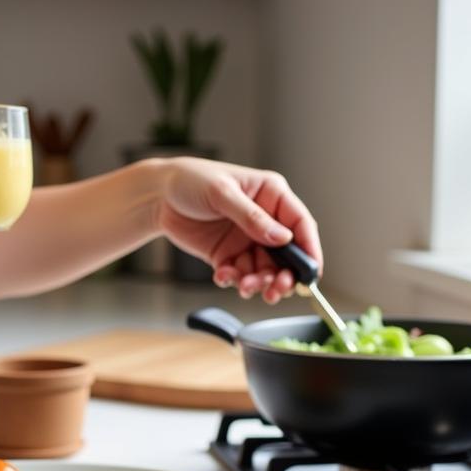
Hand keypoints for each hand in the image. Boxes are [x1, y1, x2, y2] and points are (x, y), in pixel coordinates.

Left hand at [156, 158, 321, 303]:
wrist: (158, 195)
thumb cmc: (191, 180)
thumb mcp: (223, 193)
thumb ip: (252, 217)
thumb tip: (283, 238)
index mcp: (271, 196)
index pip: (301, 224)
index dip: (310, 250)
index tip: (312, 274)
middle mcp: (264, 220)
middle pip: (286, 255)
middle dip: (283, 276)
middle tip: (275, 291)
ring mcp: (246, 240)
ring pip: (263, 270)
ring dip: (257, 283)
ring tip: (243, 287)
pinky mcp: (228, 255)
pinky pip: (239, 275)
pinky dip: (234, 280)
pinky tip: (223, 276)